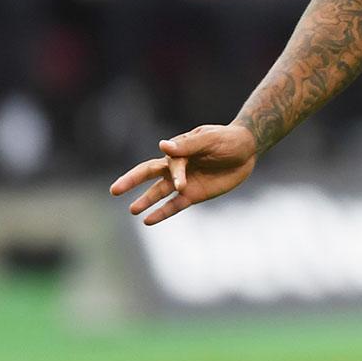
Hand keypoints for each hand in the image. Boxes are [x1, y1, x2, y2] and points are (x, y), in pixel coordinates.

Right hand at [109, 123, 258, 225]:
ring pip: (159, 192)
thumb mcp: (211, 140)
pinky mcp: (193, 194)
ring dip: (146, 200)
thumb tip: (163, 146)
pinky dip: (161, 213)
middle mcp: (176, 167)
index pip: (169, 163)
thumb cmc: (228, 140)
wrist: (246, 150)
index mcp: (179, 150)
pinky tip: (148, 220)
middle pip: (148, 173)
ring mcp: (184, 182)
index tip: (182, 183)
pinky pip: (174, 205)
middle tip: (114, 190)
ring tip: (132, 210)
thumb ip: (188, 145)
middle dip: (132, 181)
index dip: (175, 173)